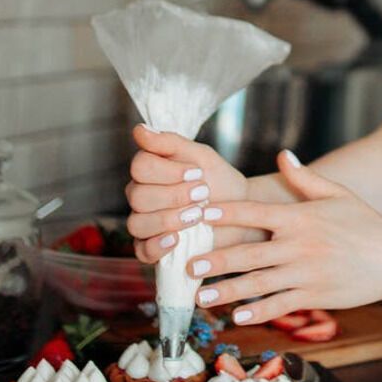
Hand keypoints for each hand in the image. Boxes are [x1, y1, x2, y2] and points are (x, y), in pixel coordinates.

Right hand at [126, 124, 250, 262]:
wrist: (243, 211)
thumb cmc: (219, 181)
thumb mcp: (201, 157)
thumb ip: (170, 143)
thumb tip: (139, 129)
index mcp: (150, 172)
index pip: (140, 167)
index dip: (167, 171)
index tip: (197, 172)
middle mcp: (142, 197)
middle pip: (138, 196)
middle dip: (174, 195)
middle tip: (203, 193)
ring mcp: (146, 224)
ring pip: (138, 223)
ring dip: (169, 218)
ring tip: (198, 215)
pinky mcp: (154, 249)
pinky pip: (142, 251)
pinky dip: (158, 245)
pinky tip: (177, 239)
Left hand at [188, 150, 381, 323]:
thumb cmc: (367, 225)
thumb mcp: (339, 195)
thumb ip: (305, 178)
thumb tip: (282, 155)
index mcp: (302, 217)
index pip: (254, 212)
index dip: (223, 214)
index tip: (196, 215)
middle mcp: (300, 244)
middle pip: (249, 252)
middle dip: (216, 260)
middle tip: (188, 265)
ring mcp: (307, 272)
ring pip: (258, 283)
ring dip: (227, 290)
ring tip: (202, 297)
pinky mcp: (315, 295)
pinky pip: (280, 304)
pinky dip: (258, 312)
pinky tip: (237, 317)